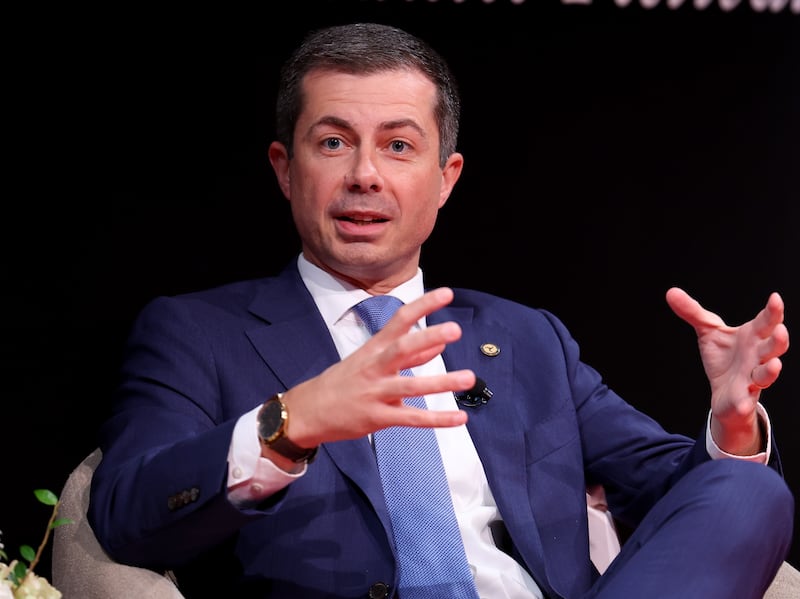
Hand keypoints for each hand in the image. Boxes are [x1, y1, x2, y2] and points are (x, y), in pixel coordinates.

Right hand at [277, 287, 474, 449]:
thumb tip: (439, 344)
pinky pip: (412, 419)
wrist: (308, 411)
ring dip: (442, 382)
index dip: (423, 306)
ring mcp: (376, 393)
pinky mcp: (378, 418)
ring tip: (468, 377)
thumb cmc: (344, 381)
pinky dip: (438, 420)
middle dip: (428, 337)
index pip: (400, 320)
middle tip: (455, 329)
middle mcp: (375, 367)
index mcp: (374, 348)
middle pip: (403, 348)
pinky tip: (459, 418)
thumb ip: (408, 355)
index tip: (446, 294)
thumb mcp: (370, 360)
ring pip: (412, 387)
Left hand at [665, 287, 788, 454]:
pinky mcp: (743, 397)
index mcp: (752, 337)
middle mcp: (757, 356)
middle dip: (779, 340)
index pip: (766, 322)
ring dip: (771, 370)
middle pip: (774, 347)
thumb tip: (671, 292)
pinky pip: (746, 400)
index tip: (775, 298)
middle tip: (780, 330)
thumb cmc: (723, 358)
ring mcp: (752, 378)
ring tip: (774, 364)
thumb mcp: (708, 332)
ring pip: (767, 374)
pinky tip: (742, 403)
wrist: (723, 392)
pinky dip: (744, 401)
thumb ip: (693, 312)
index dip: (773, 311)